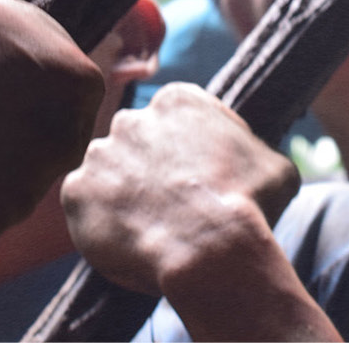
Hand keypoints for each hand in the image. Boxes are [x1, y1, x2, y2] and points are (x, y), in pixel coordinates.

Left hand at [61, 83, 299, 295]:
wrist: (212, 246)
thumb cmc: (250, 204)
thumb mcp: (272, 164)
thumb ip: (249, 149)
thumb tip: (253, 156)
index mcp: (177, 101)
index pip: (172, 122)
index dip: (185, 156)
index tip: (195, 182)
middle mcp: (131, 117)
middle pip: (135, 143)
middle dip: (147, 170)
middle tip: (169, 207)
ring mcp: (99, 153)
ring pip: (107, 174)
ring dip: (121, 195)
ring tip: (148, 230)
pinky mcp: (76, 191)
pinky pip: (84, 207)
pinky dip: (100, 224)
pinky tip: (128, 242)